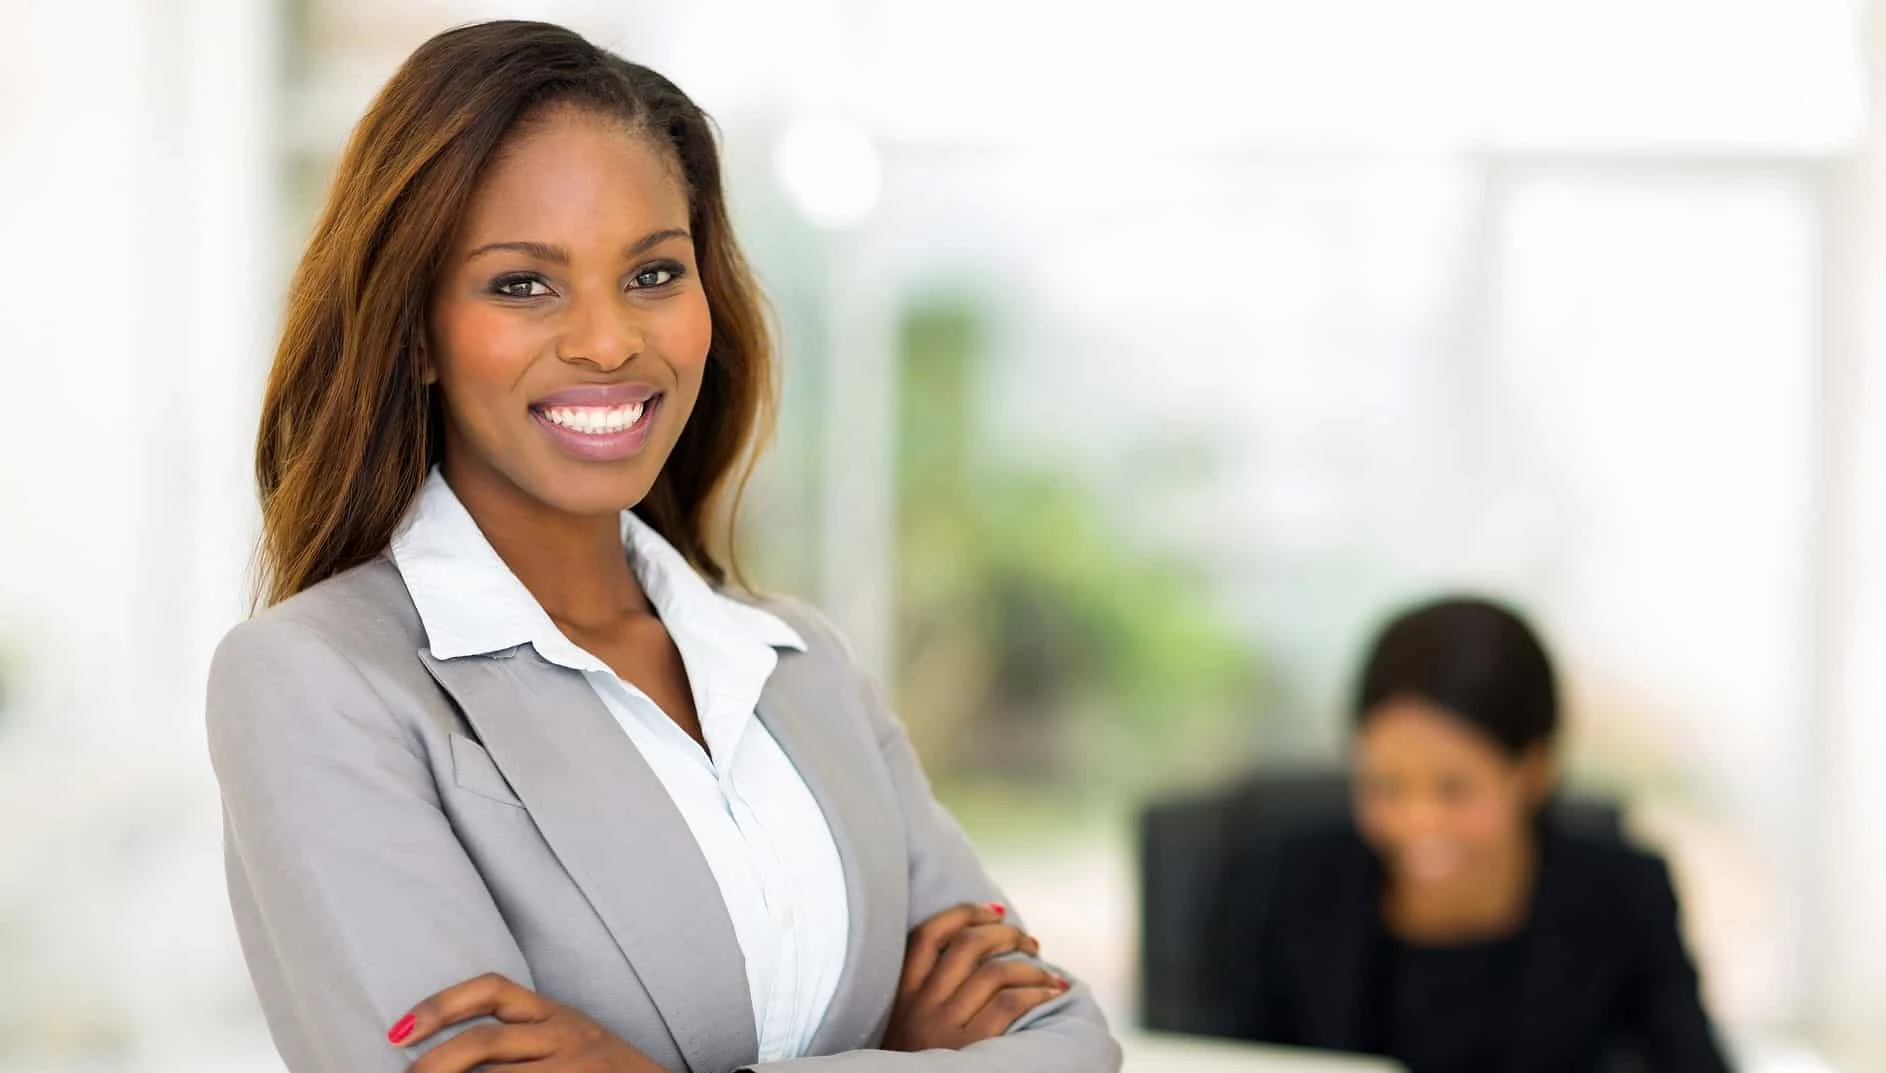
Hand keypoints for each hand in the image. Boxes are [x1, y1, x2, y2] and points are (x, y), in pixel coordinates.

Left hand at [389, 972, 662, 1072]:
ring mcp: (572, 1068)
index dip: (440, 1005)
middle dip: (434, 1062)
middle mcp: (565, 1034)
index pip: (493, 989)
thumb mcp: (568, 1038)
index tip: (399, 1031)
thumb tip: (440, 1055)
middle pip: (484, 1040)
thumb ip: (518, 1037)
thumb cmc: (605, 1070)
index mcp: (556, 1013)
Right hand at [881, 902, 1068, 1051]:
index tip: (994, 909)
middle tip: (1028, 940)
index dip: (963, 912)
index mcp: (901, 995)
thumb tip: (985, 947)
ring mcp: (944, 1029)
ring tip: (1045, 968)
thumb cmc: (919, 1064)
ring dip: (1028, 964)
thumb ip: (931, 991)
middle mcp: (919, 1007)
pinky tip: (1050, 992)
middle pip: (966, 946)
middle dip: (1005, 933)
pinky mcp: (970, 1049)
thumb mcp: (909, 1025)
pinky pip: (1011, 1004)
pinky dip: (1036, 991)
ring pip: (994, 973)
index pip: (927, 934)